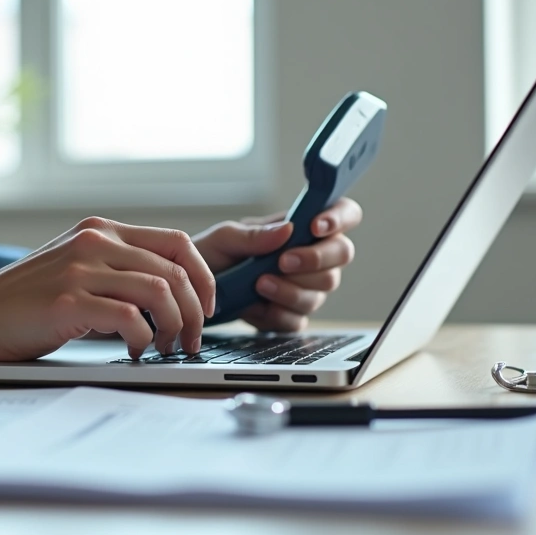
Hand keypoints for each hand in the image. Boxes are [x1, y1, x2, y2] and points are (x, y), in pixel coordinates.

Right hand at [0, 217, 215, 360]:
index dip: (204, 278)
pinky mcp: (68, 300)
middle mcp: (94, 241)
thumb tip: (172, 295)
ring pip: (160, 292)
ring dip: (173, 327)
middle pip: (176, 270)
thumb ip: (117, 269)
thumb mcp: (75, 268)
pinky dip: (142, 339)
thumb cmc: (24, 302)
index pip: (177, 242)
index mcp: (101, 230)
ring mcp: (80, 268)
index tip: (207, 308)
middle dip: (195, 312)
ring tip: (163, 348)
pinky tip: (134, 352)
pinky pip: (130, 317)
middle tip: (189, 340)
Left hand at [191, 198, 362, 331]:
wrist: (192, 291)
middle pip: (342, 254)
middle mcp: (310, 256)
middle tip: (283, 261)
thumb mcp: (224, 238)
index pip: (343, 214)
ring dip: (292, 289)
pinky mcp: (291, 316)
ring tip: (260, 284)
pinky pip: (298, 320)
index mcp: (300, 228)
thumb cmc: (211, 256)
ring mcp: (305, 288)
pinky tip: (255, 306)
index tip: (316, 226)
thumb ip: (254, 235)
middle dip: (315, 258)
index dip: (339, 218)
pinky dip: (277, 314)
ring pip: (322, 290)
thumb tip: (287, 230)